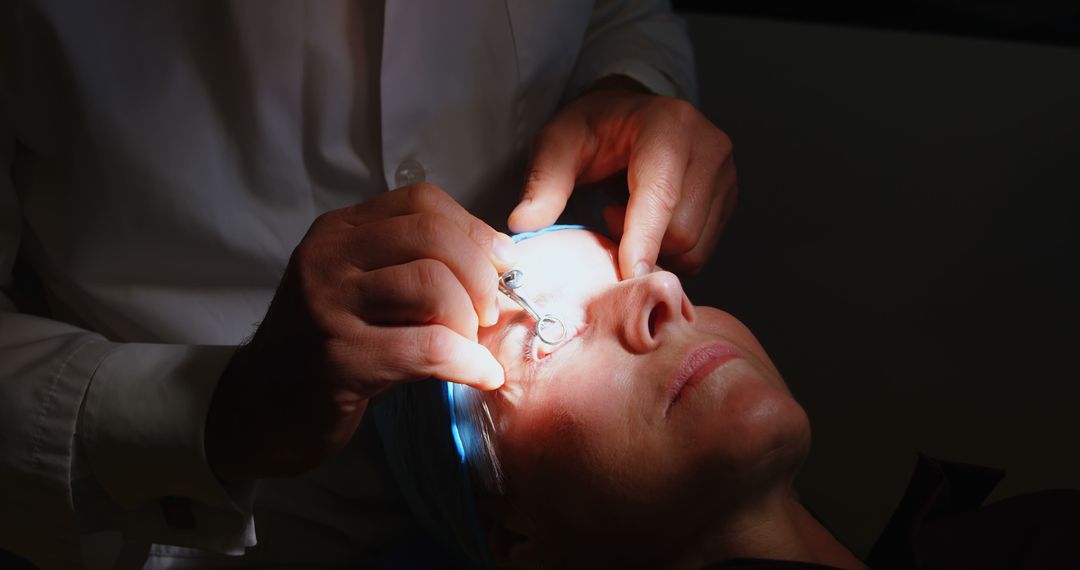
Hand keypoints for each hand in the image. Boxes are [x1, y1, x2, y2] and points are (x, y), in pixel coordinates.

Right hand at [206, 184, 516, 479]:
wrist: (261, 409)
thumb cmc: (328, 349)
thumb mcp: (363, 292)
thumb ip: (412, 267)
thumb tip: (497, 264)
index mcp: (338, 231)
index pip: (422, 202)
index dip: (474, 229)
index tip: (503, 264)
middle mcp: (327, 257)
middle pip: (432, 236)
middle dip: (480, 274)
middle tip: (489, 312)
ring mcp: (327, 305)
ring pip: (432, 285)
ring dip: (469, 319)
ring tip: (471, 346)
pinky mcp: (339, 359)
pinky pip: (427, 348)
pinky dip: (468, 362)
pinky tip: (481, 376)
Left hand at [508, 77, 736, 276]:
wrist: (628, 116)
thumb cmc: (593, 130)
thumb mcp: (557, 144)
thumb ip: (543, 183)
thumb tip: (523, 224)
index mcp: (669, 125)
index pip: (661, 195)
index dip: (643, 241)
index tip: (628, 276)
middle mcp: (709, 147)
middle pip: (681, 232)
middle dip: (639, 243)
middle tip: (608, 216)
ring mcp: (726, 174)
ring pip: (695, 248)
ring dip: (656, 250)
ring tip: (629, 216)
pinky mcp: (729, 199)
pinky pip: (703, 250)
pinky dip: (671, 252)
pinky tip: (650, 225)